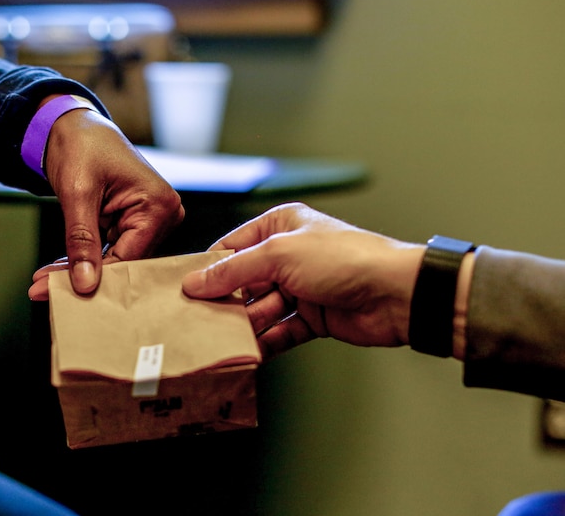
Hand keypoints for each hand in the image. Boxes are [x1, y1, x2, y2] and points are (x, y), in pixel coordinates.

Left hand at [29, 104, 183, 299]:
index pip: (129, 258)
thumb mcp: (78, 194)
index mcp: (159, 205)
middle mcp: (164, 215)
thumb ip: (82, 241)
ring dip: (78, 270)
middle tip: (41, 291)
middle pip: (122, 263)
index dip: (93, 279)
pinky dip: (82, 258)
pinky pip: (109, 250)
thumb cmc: (81, 145)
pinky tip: (55, 270)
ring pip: (113, 260)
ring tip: (41, 283)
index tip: (54, 292)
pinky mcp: (134, 223)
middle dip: (81, 276)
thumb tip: (85, 284)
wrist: (74, 125)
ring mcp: (150, 220)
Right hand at [181, 202, 424, 359]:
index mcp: (280, 226)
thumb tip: (196, 281)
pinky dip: (266, 342)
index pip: (232, 247)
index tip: (184, 289)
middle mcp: (289, 256)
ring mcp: (301, 288)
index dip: (209, 269)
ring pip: (260, 310)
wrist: (395, 294)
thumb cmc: (345, 258)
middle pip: (243, 282)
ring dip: (244, 325)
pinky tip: (250, 352)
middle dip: (225, 302)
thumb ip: (234, 270)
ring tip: (222, 339)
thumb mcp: (279, 255)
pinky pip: (280, 332)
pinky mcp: (313, 318)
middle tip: (199, 320)